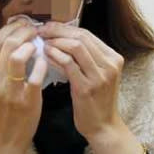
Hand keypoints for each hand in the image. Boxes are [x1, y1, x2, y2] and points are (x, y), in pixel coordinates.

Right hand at [0, 18, 47, 153]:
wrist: (2, 143)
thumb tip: (11, 40)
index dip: (9, 29)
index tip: (21, 24)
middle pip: (7, 44)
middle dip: (23, 31)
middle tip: (34, 28)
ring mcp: (8, 92)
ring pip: (19, 55)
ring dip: (32, 44)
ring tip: (39, 42)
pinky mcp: (27, 101)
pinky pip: (36, 74)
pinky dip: (42, 62)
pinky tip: (45, 60)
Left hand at [38, 22, 144, 153]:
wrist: (103, 126)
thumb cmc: (95, 100)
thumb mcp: (96, 74)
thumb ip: (85, 57)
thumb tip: (60, 38)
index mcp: (113, 58)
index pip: (87, 34)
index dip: (65, 28)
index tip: (49, 27)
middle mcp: (110, 64)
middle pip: (81, 36)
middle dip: (58, 31)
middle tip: (41, 30)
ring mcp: (100, 76)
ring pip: (75, 46)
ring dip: (55, 42)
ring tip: (41, 42)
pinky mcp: (87, 87)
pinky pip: (69, 64)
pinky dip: (55, 56)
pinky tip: (45, 55)